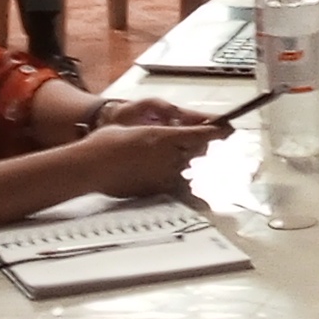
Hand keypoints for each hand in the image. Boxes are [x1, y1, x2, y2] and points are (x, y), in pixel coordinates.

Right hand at [71, 118, 224, 194]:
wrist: (89, 167)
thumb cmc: (105, 144)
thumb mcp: (133, 128)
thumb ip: (157, 134)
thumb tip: (171, 134)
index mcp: (163, 136)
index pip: (202, 134)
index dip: (219, 132)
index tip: (230, 129)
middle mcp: (168, 156)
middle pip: (201, 151)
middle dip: (208, 147)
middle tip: (215, 144)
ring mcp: (163, 175)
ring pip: (192, 168)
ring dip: (196, 163)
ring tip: (195, 161)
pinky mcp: (157, 190)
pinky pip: (179, 185)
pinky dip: (184, 181)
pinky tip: (184, 181)